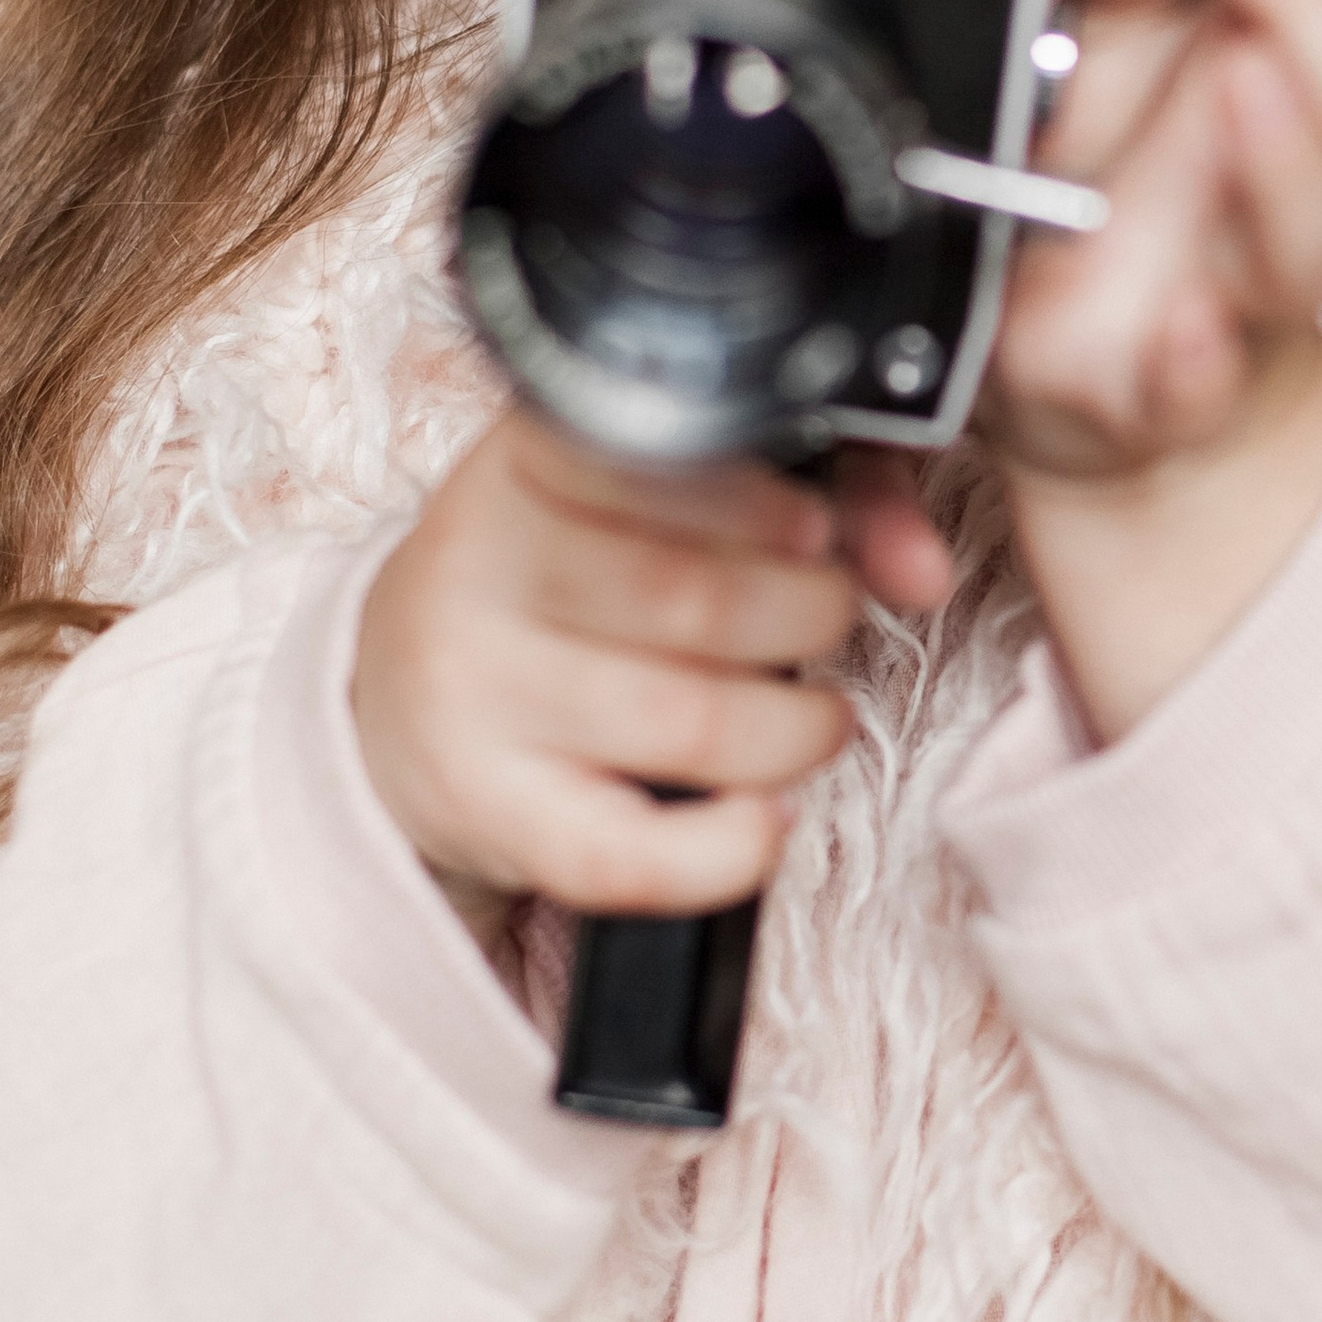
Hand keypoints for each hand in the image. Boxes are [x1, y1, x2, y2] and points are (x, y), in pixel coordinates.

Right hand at [353, 412, 952, 944]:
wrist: (395, 698)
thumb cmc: (566, 585)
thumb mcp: (647, 504)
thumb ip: (807, 501)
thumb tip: (925, 566)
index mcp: (524, 466)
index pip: (658, 466)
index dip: (765, 504)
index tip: (818, 528)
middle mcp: (478, 571)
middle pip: (694, 599)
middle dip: (809, 614)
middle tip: (827, 617)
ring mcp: (473, 697)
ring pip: (684, 723)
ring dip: (795, 730)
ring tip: (815, 720)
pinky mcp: (485, 810)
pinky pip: (623, 855)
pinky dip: (725, 851)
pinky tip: (761, 820)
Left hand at [986, 0, 1321, 485]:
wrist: (1102, 384)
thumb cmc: (1103, 185)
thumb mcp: (1088, 33)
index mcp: (1283, 47)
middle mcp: (1294, 164)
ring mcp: (1244, 283)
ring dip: (1291, 149)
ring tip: (1239, 79)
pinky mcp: (1179, 388)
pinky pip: (1211, 380)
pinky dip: (1200, 355)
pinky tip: (1180, 324)